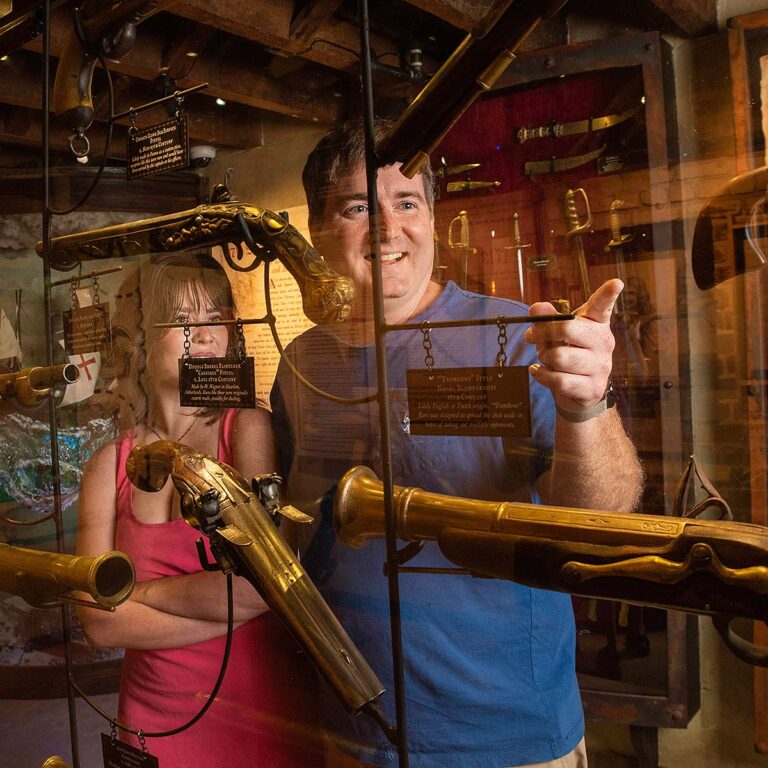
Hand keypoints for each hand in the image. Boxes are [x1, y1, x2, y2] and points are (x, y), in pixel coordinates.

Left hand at [524, 279, 620, 411]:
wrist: (577, 392)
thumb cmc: (567, 355)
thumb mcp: (555, 335)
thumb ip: (546, 320)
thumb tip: (536, 308)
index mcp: (597, 324)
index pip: (602, 306)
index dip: (608, 295)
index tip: (615, 283)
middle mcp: (604, 342)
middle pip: (567, 329)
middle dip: (541, 333)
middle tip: (530, 337)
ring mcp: (601, 366)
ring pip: (560, 357)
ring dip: (544, 358)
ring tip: (545, 359)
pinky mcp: (593, 388)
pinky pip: (559, 380)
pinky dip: (542, 376)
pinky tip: (539, 372)